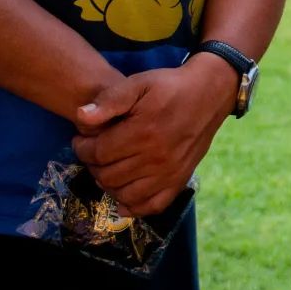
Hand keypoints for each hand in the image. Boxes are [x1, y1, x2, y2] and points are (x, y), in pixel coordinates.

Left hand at [72, 57, 235, 217]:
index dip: (82, 148)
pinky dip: (133, 205)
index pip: (98, 153)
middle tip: (95, 151)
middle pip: (108, 176)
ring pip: (124, 194)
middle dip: (93, 164)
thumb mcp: (139, 83)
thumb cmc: (170, 87)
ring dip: (108, 184)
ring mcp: (170, 173)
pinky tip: (125, 193)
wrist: (209, 93)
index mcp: (144, 132)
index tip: (82, 139)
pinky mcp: (180, 180)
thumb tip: (81, 118)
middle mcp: (157, 158)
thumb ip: (110, 99)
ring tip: (109, 167)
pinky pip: (151, 206)